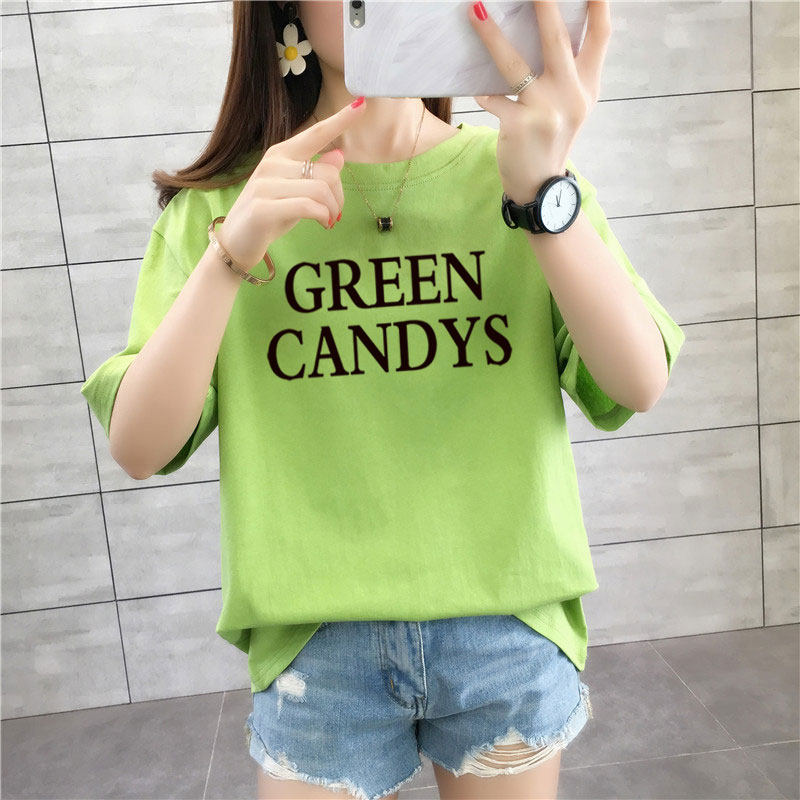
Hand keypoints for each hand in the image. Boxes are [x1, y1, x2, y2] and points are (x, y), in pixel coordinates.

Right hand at [217, 97, 366, 272]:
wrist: (236, 241)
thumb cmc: (270, 215)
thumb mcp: (296, 191)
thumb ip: (315, 174)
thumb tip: (339, 156)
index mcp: (281, 154)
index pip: (316, 133)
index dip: (340, 120)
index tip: (362, 104)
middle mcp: (273, 163)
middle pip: (328, 171)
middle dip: (339, 196)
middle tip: (336, 214)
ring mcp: (266, 184)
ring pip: (321, 189)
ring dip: (332, 209)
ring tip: (329, 220)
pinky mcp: (263, 208)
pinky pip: (308, 206)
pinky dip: (322, 216)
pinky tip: (323, 223)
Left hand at [469, 0, 611, 204]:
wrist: (540, 186)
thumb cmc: (552, 137)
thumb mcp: (573, 105)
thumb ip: (571, 71)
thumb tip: (551, 26)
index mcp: (587, 86)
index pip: (600, 37)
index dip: (599, 6)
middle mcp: (571, 95)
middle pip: (557, 40)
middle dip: (544, 5)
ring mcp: (546, 111)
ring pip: (515, 65)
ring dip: (492, 36)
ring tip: (475, 11)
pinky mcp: (520, 127)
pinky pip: (495, 101)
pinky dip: (484, 94)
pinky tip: (474, 89)